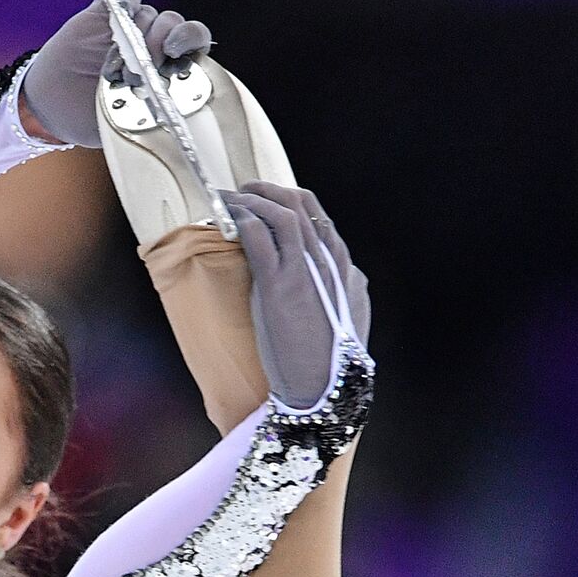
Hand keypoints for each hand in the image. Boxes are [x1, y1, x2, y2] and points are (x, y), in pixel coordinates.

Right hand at [21, 0, 212, 147]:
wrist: (51, 108)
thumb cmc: (89, 119)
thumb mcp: (124, 124)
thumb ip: (150, 114)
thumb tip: (172, 108)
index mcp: (163, 73)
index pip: (193, 47)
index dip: (190, 42)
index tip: (175, 52)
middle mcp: (150, 48)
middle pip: (174, 25)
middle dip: (164, 39)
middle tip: (145, 62)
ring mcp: (128, 30)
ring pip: (150, 13)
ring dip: (137, 31)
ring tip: (115, 61)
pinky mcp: (106, 15)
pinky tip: (121, 11)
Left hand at [220, 182, 371, 409]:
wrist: (324, 386)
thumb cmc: (331, 361)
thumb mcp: (350, 317)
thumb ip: (346, 289)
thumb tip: (346, 275)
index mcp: (346, 268)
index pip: (320, 217)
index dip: (292, 202)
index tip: (270, 201)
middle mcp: (329, 261)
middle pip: (302, 205)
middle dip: (269, 191)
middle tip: (244, 190)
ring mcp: (305, 270)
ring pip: (281, 213)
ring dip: (252, 199)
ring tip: (230, 199)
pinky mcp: (280, 284)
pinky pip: (259, 236)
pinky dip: (242, 218)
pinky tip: (228, 217)